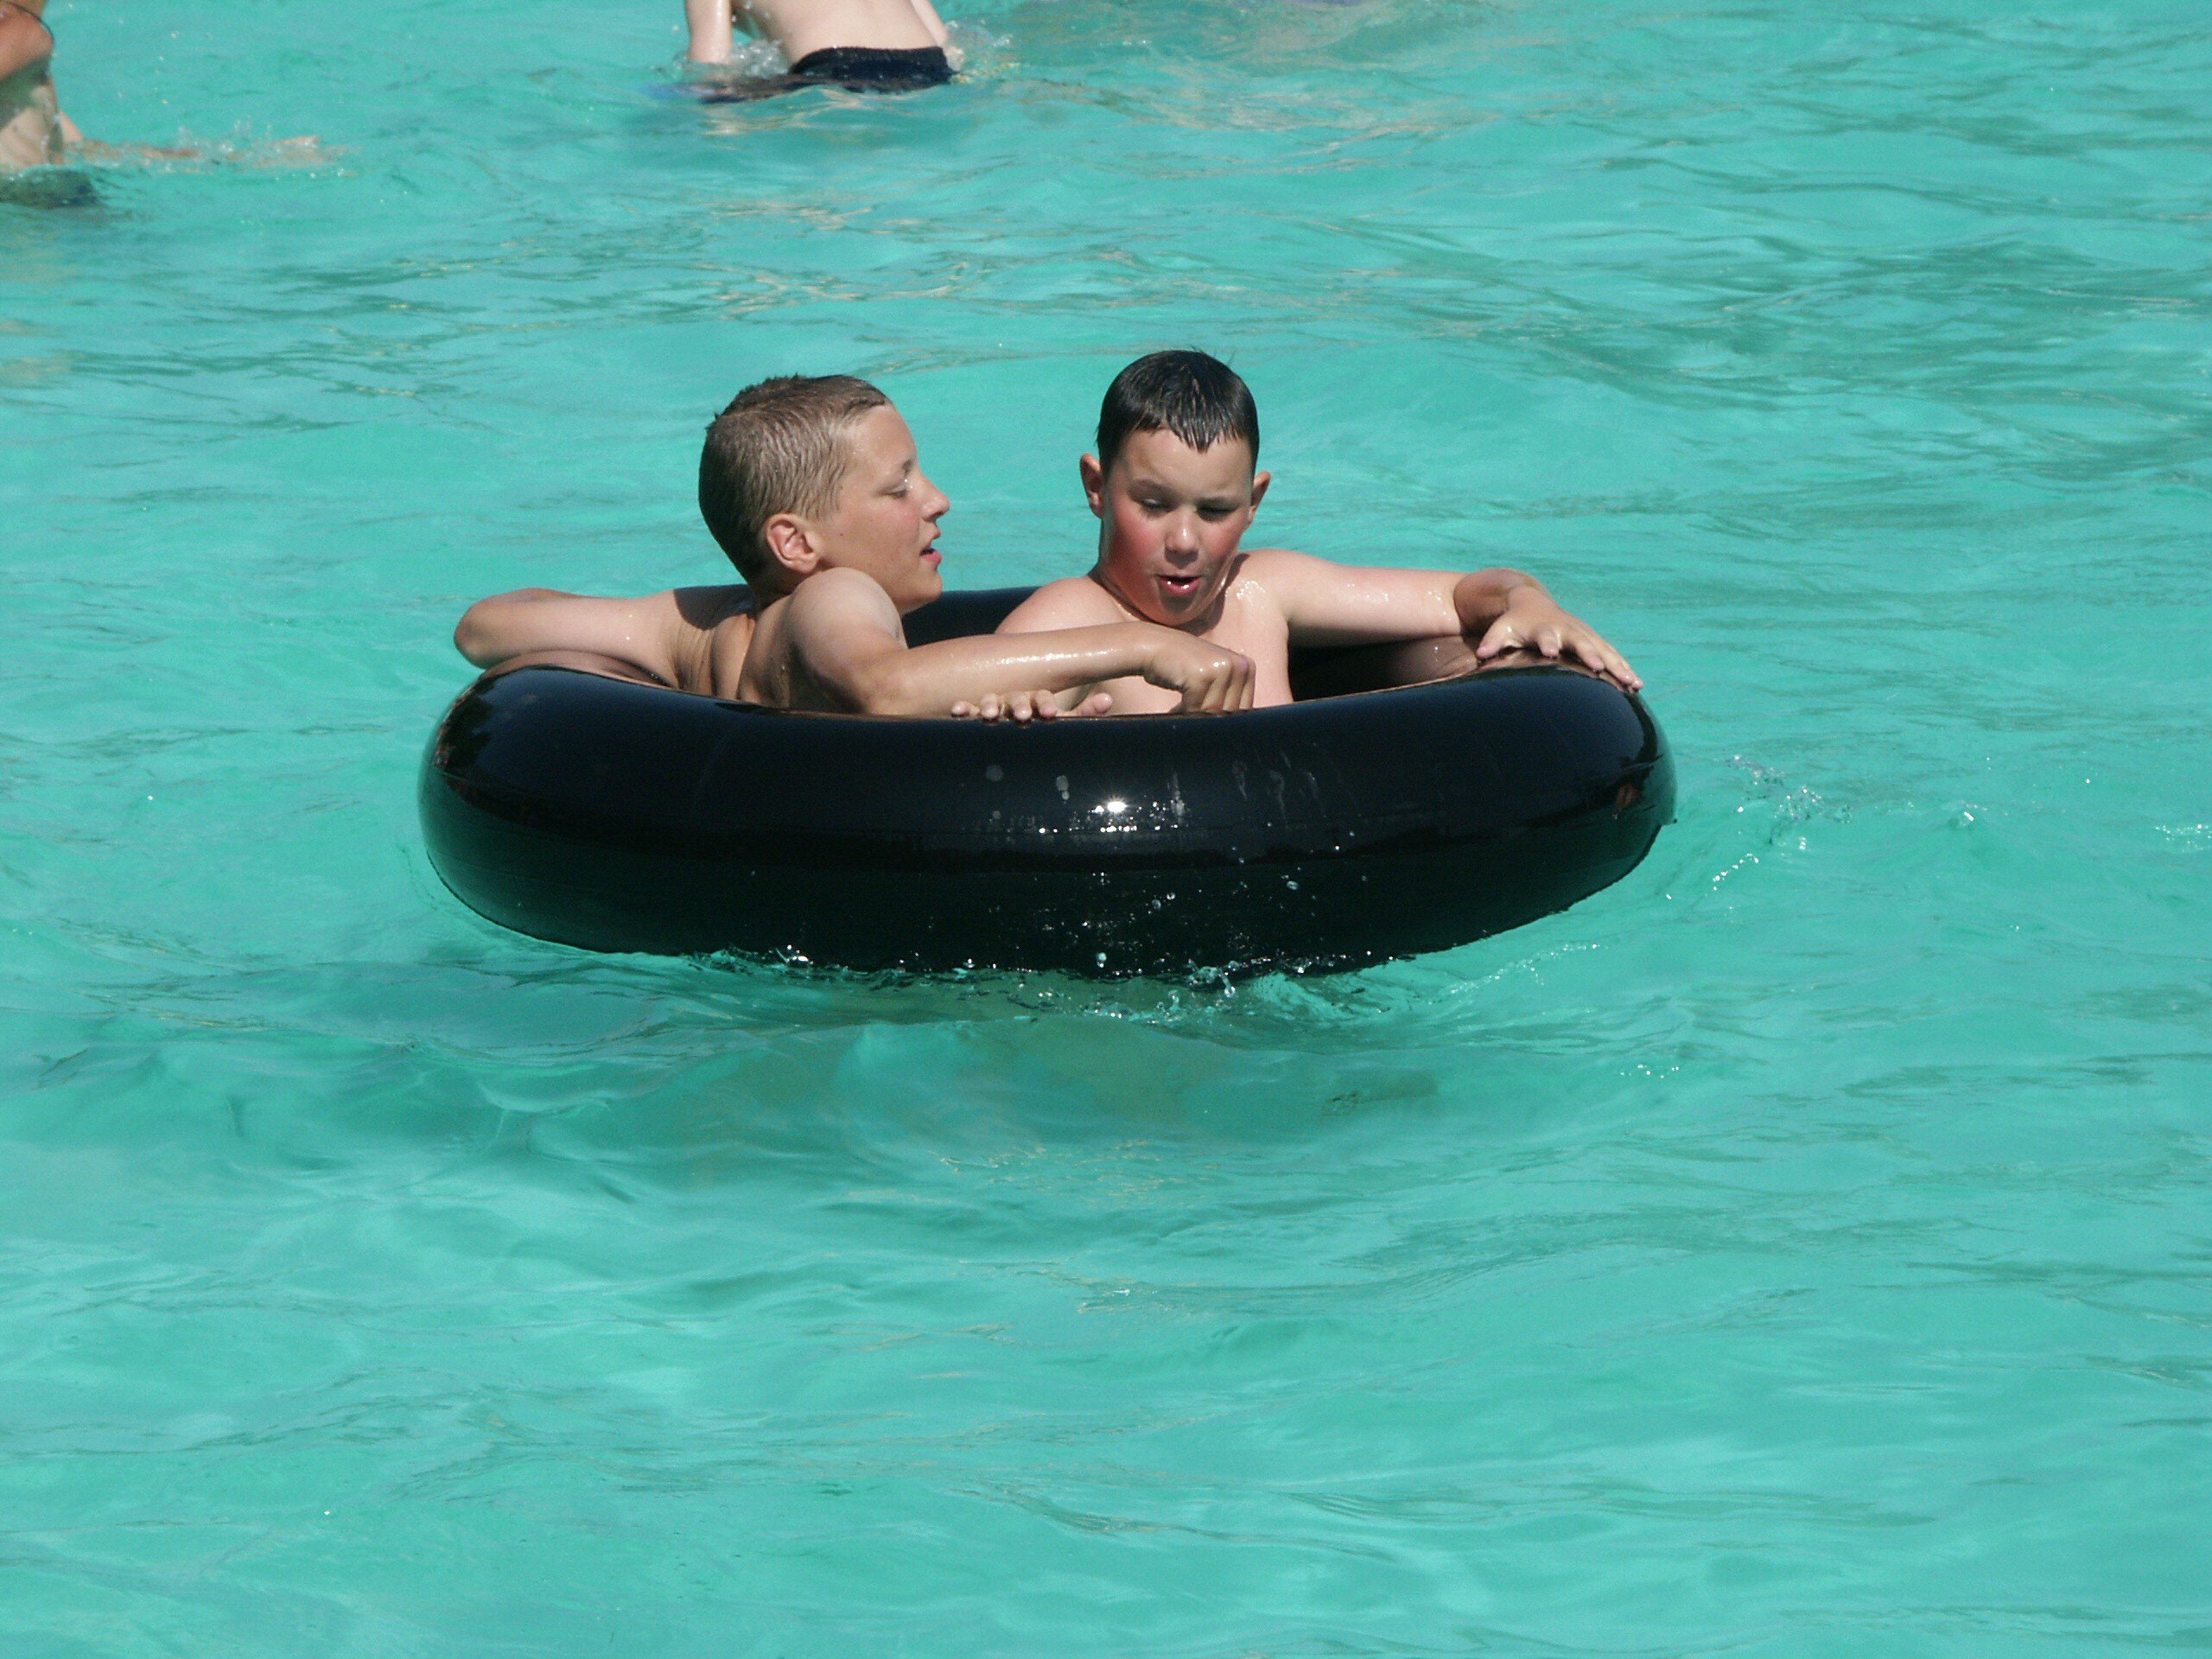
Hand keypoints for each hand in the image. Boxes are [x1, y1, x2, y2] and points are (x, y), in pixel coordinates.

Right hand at [949, 688, 1114, 721]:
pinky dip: (963, 708)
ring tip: (989, 714)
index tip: (1051, 713)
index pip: (1044, 698)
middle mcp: (1016, 698)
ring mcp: (996, 704)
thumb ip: (1086, 712)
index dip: (1047, 704)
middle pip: (1017, 697)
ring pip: (992, 700)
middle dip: (1019, 705)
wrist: (1019, 740)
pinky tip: (957, 711)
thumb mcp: (1067, 723)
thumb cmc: (1046, 729)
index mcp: (1038, 699)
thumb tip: (1108, 698)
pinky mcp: (976, 712)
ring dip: (990, 704)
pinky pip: (969, 709)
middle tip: (1023, 715)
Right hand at [1141, 631, 1254, 713]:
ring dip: (1195, 717)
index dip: (1224, 722)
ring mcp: (1223, 668)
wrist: (1154, 647)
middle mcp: (1240, 666)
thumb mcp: (1215, 679)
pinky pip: (1197, 709)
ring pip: (1214, 713)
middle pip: (1231, 713)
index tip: (1206, 720)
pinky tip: (1174, 709)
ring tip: (1181, 710)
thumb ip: (1229, 698)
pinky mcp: (1203, 675)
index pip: (1245, 711)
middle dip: (1209, 720)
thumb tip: (1237, 733)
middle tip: (1191, 715)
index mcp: (1248, 667)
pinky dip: (1183, 713)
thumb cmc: (1183, 669)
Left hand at [1473, 598, 1641, 692]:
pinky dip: (1623, 668)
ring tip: (1632, 684)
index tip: (1550, 652)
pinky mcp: (1593, 639)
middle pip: (1581, 641)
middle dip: (1590, 654)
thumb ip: (1493, 641)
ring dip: (1618, 666)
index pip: (1545, 636)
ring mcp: (1583, 633)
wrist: (1530, 602)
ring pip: (1604, 649)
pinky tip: (1637, 685)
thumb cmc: (1514, 622)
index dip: (1548, 643)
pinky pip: (1611, 654)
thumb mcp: (1501, 629)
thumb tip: (1480, 654)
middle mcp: (1567, 629)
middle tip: (1599, 668)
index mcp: (1543, 627)